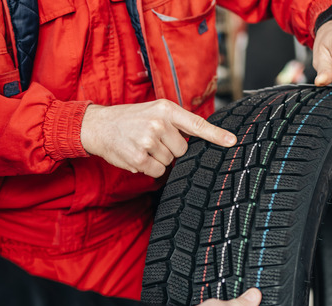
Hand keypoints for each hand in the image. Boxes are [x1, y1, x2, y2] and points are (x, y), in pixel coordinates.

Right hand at [80, 99, 237, 177]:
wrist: (99, 126)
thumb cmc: (129, 120)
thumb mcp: (154, 111)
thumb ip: (176, 122)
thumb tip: (198, 139)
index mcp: (165, 109)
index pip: (196, 123)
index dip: (216, 135)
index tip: (232, 141)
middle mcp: (158, 123)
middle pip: (182, 149)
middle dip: (170, 149)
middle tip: (151, 140)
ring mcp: (148, 141)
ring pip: (169, 161)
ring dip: (157, 158)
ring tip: (141, 146)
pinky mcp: (139, 158)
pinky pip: (157, 171)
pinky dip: (149, 168)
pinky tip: (136, 156)